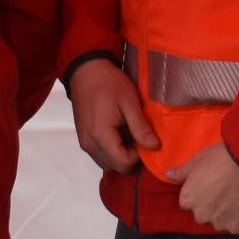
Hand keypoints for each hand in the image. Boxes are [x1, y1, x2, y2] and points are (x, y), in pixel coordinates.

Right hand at [67, 59, 157, 173]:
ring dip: (121, 155)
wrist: (86, 71)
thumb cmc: (109, 83)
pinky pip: (100, 154)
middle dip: (130, 157)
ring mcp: (84, 143)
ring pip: (107, 163)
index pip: (123, 164)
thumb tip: (155, 147)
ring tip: (129, 134)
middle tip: (139, 137)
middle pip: (115, 167)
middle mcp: (89, 145)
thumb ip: (141, 127)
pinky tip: (119, 133)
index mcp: (100, 136)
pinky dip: (112, 150)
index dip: (138, 156)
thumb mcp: (129, 102)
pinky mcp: (83, 139)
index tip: (144, 139)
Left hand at [175, 144, 238, 234]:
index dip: (201, 194)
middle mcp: (200, 215)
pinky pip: (238, 226)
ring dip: (227, 214)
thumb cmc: (222, 157)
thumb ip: (182, 171)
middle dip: (212, 206)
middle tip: (226, 191)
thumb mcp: (198, 159)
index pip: (190, 202)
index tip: (212, 185)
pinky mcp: (238, 228)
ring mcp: (220, 224)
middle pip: (204, 214)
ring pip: (221, 222)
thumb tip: (168, 175)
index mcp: (187, 200)